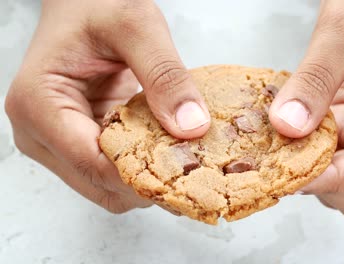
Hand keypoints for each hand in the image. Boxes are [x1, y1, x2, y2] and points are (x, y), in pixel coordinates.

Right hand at [5, 0, 210, 212]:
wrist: (84, 3)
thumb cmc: (96, 5)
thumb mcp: (137, 26)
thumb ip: (165, 74)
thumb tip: (191, 127)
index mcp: (38, 103)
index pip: (91, 162)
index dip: (141, 175)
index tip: (185, 172)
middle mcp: (38, 132)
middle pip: (98, 183)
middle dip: (146, 182)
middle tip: (192, 171)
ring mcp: (56, 141)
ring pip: (106, 185)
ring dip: (146, 179)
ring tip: (183, 163)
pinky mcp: (77, 141)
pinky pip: (111, 170)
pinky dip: (141, 168)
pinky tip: (167, 153)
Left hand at [268, 0, 343, 221]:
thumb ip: (317, 77)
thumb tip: (289, 126)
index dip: (339, 180)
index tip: (294, 175)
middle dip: (330, 187)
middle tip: (288, 165)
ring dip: (313, 173)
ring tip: (281, 148)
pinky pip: (329, 157)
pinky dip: (305, 154)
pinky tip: (284, 136)